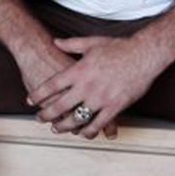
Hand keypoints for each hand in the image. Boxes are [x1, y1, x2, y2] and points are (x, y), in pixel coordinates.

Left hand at [25, 34, 167, 138]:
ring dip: (64, 126)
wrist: (144, 54)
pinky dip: (89, 131)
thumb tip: (55, 41)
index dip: (38, 94)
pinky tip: (83, 134)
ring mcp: (100, 98)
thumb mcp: (92, 43)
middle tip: (39, 119)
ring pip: (77, 118)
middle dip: (46, 115)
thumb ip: (71, 44)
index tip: (30, 101)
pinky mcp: (115, 107)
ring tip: (56, 129)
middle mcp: (86, 86)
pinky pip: (98, 124)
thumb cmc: (119, 47)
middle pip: (60, 106)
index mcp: (79, 71)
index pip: (51, 85)